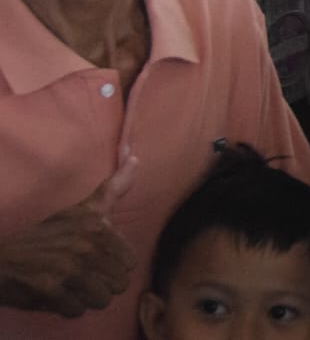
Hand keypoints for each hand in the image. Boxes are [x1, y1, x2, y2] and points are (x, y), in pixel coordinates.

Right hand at [0, 151, 138, 317]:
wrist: (2, 260)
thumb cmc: (47, 236)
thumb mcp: (82, 210)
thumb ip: (113, 189)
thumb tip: (136, 158)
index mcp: (97, 225)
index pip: (130, 263)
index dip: (112, 267)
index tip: (94, 260)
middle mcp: (86, 244)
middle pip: (118, 284)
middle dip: (100, 285)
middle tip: (79, 275)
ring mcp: (68, 267)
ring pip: (101, 300)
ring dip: (85, 298)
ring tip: (69, 285)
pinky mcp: (51, 289)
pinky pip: (77, 311)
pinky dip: (66, 308)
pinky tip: (55, 294)